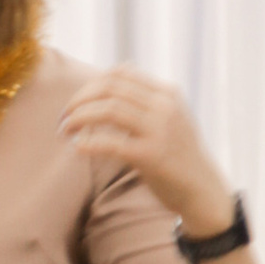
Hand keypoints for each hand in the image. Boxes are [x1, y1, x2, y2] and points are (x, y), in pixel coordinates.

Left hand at [56, 68, 234, 233]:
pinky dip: (88, 143)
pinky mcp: (150, 155)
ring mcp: (158, 130)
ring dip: (79, 118)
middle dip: (80, 100)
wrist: (201, 189)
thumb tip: (112, 81)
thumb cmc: (178, 156)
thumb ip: (145, 101)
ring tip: (65, 130)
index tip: (76, 102)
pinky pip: (111, 143)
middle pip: (110, 88)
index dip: (91, 85)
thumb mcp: (169, 118)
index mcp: (166, 93)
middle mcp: (164, 106)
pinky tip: (77, 148)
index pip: (120, 74)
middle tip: (63, 117)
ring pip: (108, 110)